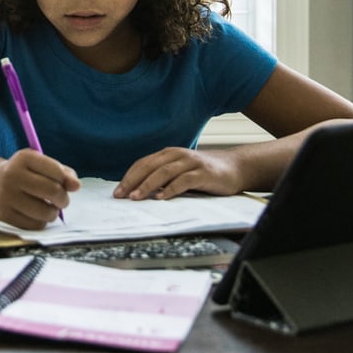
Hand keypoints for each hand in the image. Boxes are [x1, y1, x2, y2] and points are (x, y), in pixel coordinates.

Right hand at [0, 148, 78, 229]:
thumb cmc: (23, 174)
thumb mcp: (40, 165)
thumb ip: (63, 173)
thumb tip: (76, 186)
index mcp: (24, 158)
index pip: (57, 171)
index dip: (65, 181)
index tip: (62, 183)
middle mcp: (12, 175)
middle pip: (52, 191)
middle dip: (63, 198)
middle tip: (60, 200)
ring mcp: (6, 196)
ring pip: (45, 212)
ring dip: (53, 213)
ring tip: (48, 208)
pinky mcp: (3, 215)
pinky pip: (35, 225)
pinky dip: (41, 222)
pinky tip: (35, 215)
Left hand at [116, 147, 245, 199]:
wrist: (235, 168)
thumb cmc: (203, 173)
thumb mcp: (180, 172)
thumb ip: (163, 178)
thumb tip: (138, 193)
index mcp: (168, 154)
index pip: (143, 164)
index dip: (129, 177)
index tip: (117, 192)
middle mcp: (177, 155)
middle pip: (149, 166)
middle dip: (133, 181)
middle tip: (121, 196)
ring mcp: (191, 163)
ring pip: (164, 172)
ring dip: (148, 185)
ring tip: (136, 197)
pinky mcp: (203, 173)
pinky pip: (183, 181)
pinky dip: (170, 189)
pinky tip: (161, 198)